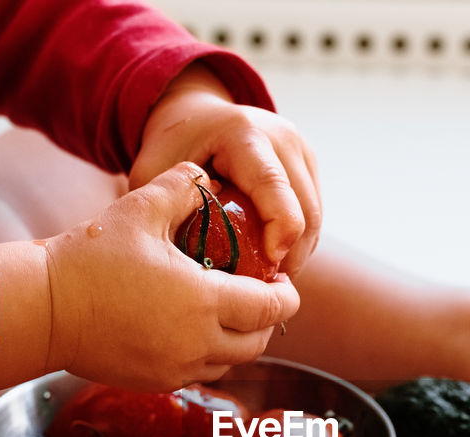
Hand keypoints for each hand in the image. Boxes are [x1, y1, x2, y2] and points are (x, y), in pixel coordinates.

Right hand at [35, 161, 298, 390]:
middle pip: (258, 341)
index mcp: (204, 301)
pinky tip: (192, 329)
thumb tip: (207, 178)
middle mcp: (198, 343)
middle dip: (266, 320)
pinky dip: (208, 355)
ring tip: (228, 312)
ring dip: (238, 340)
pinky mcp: (155, 382)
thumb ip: (182, 187)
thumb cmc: (90, 257)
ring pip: (231, 362)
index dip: (285, 295)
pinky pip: (200, 373)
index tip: (282, 281)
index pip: (271, 308)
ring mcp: (177, 368)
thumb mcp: (139, 208)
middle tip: (259, 295)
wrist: (43, 309)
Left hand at [129, 63, 320, 277]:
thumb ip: (162, 208)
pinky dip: (299, 242)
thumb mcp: (153, 169)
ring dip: (298, 253)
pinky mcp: (308, 166)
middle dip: (291, 254)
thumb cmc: (172, 145)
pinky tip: (275, 261)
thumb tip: (177, 258)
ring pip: (316, 215)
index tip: (269, 265)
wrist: (197, 114)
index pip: (274, 185)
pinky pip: (314, 213)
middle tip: (266, 289)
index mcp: (244, 134)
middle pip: (305, 208)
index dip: (279, 228)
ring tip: (270, 281)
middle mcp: (281, 137)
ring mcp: (300, 150)